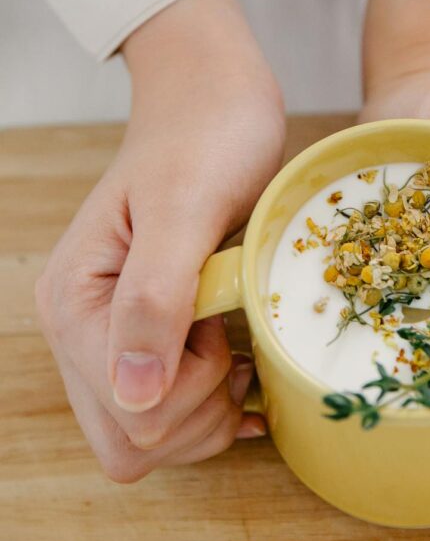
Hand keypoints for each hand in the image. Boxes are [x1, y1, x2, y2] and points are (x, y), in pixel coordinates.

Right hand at [35, 0, 284, 481]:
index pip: (125, 417)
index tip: (217, 323)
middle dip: (196, 413)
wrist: (214, 99)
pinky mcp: (151, 332)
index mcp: (74, 303)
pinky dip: (214, 403)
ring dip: (208, 408)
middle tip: (228, 340)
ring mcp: (115, 333)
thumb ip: (154, 297)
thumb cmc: (206, 139)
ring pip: (153, 436)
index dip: (189, 390)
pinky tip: (244, 365)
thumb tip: (132, 396)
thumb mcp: (186, 210)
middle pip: (133, 441)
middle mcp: (83, 329)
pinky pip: (172, 409)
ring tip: (235, 342)